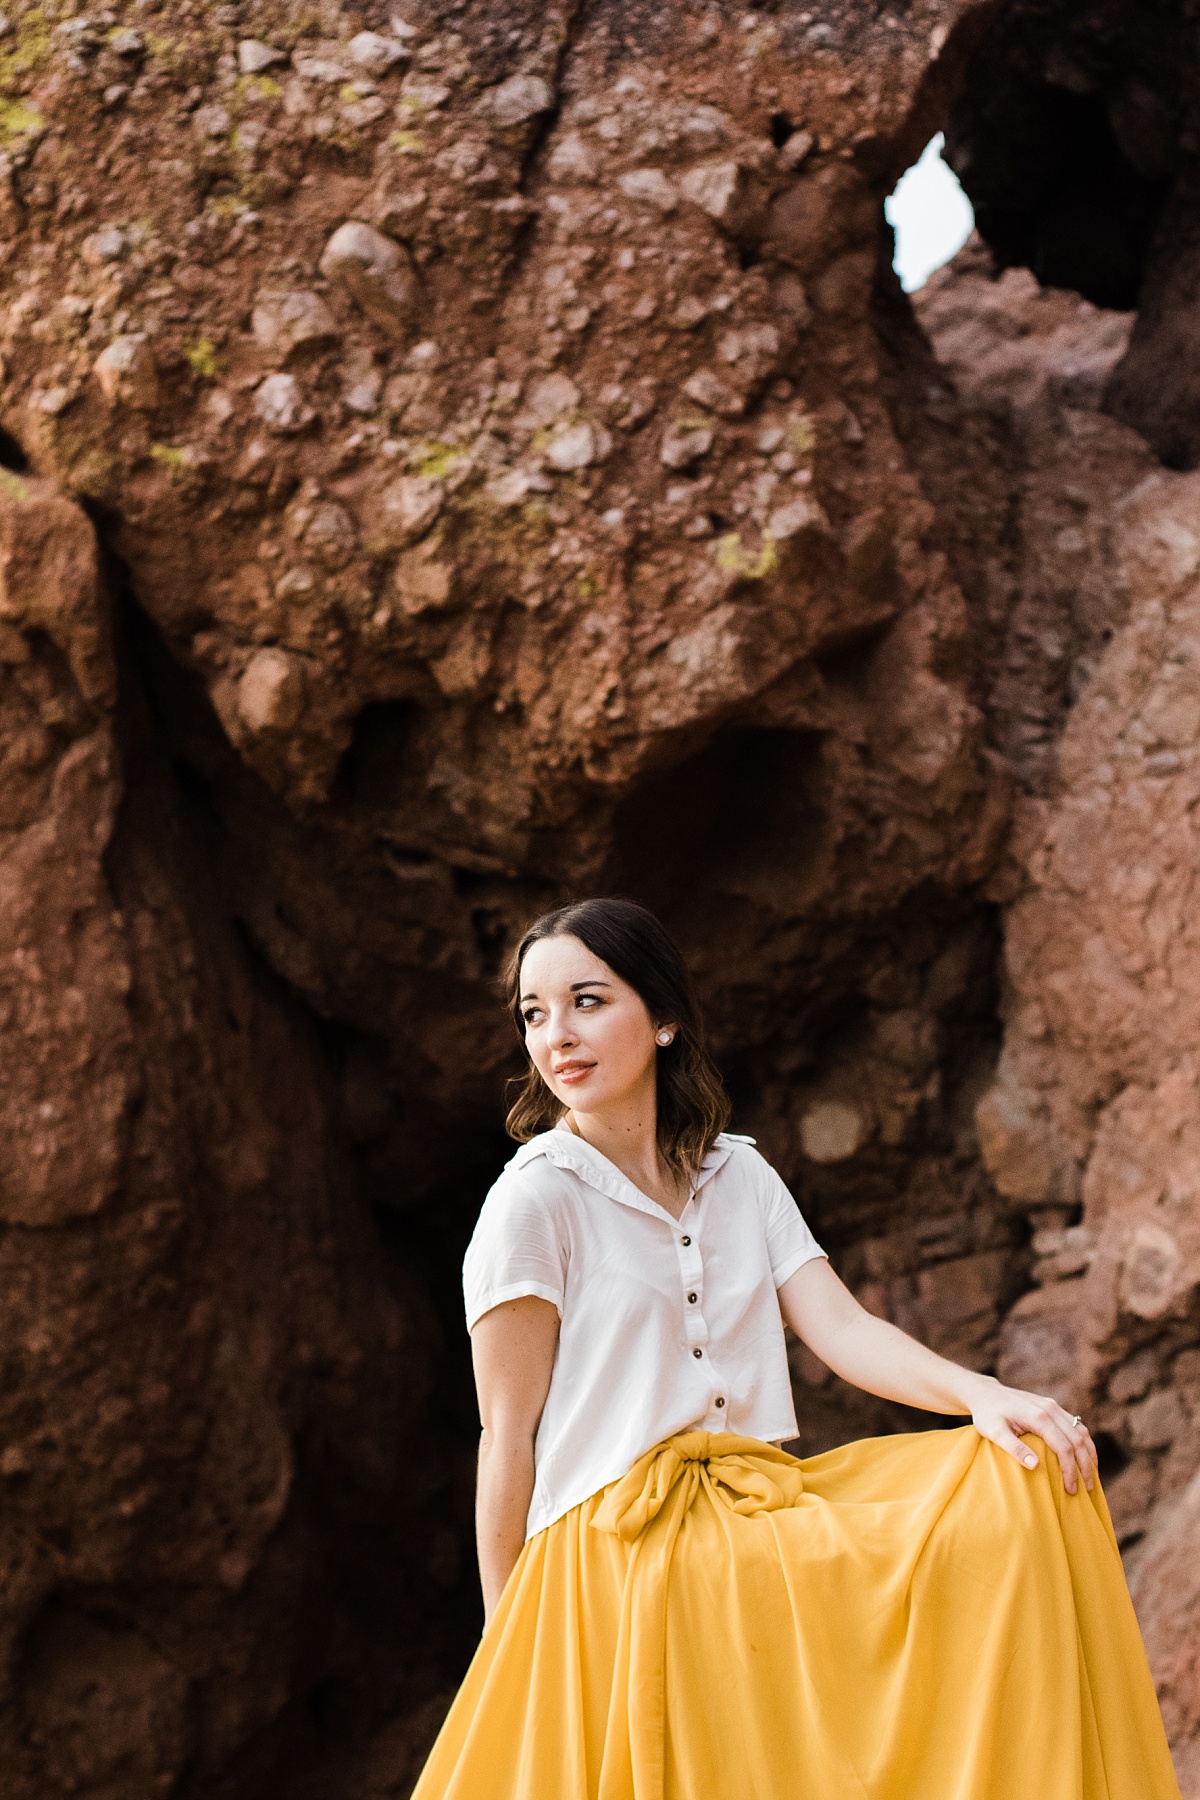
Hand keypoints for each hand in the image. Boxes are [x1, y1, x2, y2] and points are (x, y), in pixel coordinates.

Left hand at [970, 1380, 1097, 1493]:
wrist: (986, 1394)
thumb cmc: (988, 1415)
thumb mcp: (994, 1432)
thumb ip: (1014, 1448)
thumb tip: (1035, 1465)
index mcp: (1038, 1417)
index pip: (1064, 1447)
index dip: (1071, 1470)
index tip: (1071, 1489)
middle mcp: (1050, 1409)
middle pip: (1078, 1440)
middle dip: (1085, 1466)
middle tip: (1088, 1489)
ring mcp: (1053, 1406)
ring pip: (1081, 1431)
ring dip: (1089, 1454)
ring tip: (1091, 1475)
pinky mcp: (1053, 1407)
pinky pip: (1076, 1425)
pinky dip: (1084, 1442)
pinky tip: (1085, 1456)